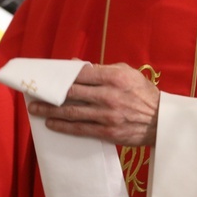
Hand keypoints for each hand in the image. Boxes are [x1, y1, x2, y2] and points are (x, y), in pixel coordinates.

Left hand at [27, 63, 159, 146]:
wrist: (162, 121)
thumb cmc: (143, 93)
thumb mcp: (127, 73)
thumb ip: (102, 68)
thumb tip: (77, 65)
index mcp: (114, 77)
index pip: (80, 74)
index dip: (60, 76)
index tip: (46, 77)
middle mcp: (109, 95)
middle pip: (72, 93)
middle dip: (50, 94)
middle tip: (34, 94)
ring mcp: (107, 115)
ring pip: (72, 112)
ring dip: (50, 111)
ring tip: (35, 110)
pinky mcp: (107, 131)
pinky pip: (80, 129)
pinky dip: (63, 127)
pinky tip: (51, 124)